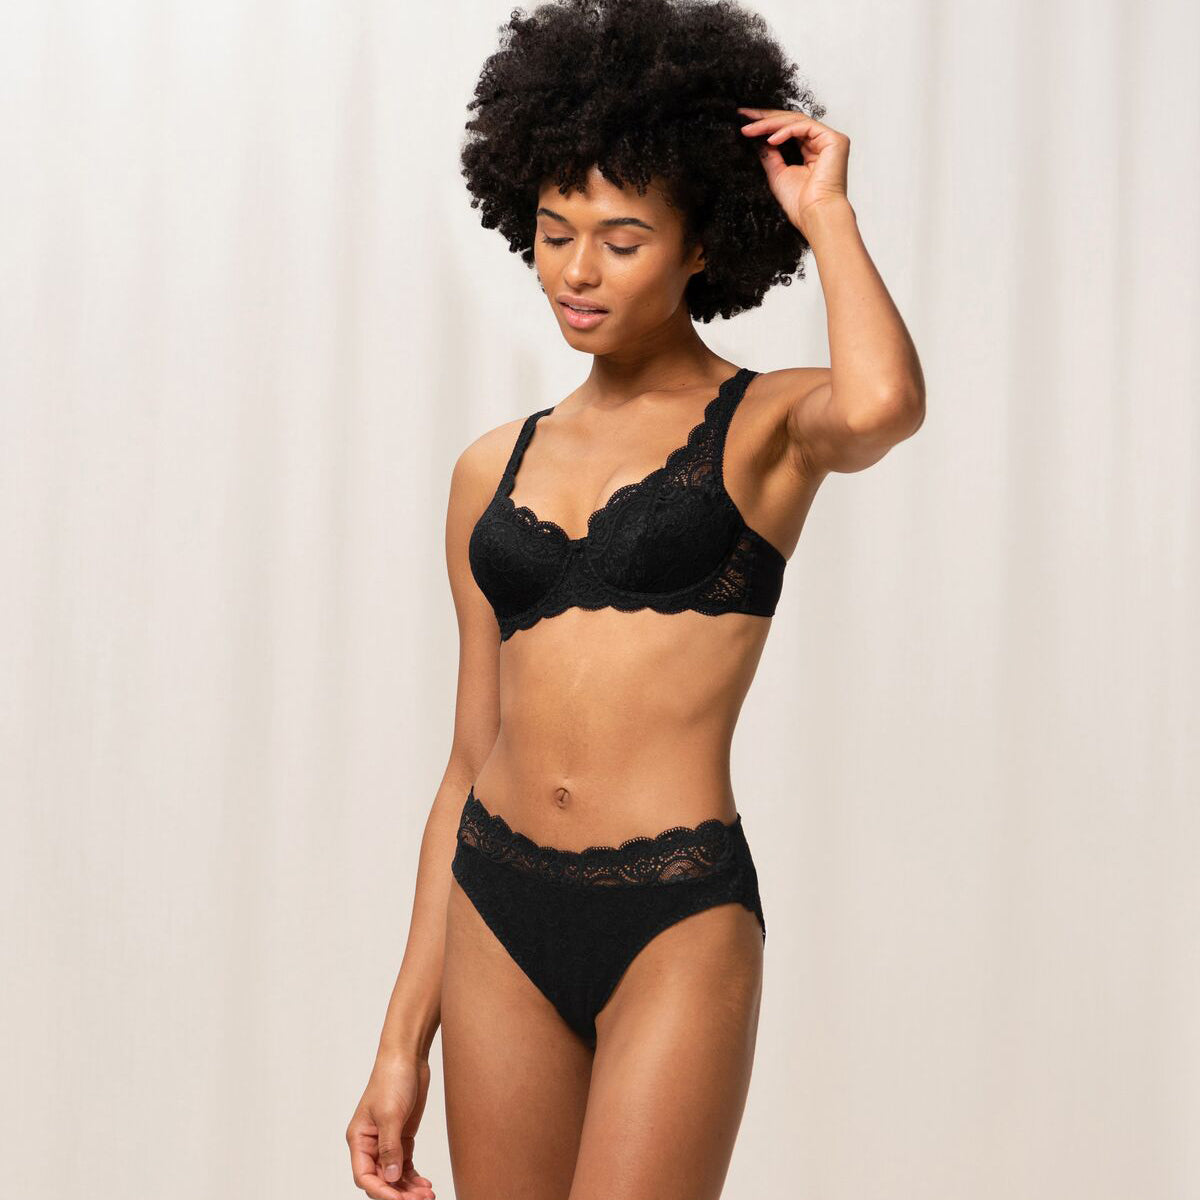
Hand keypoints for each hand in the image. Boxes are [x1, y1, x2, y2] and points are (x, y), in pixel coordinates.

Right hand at [346, 1053, 436, 1199]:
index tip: (400, 1199)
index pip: (365, 1176)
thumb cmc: (391, 1078)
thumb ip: (390, 1147)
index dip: (381, 1192)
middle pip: (381, 1180)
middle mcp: (370, 1144)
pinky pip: (405, 1165)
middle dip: (399, 1193)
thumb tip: (391, 1178)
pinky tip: (425, 1185)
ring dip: (409, 1189)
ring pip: (394, 1176)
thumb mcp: (390, 1114)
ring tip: (427, 1195)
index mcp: (359, 1139)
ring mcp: (387, 1141)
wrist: (408, 1057)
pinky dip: (413, 1177)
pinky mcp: (402, 1137)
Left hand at [736, 106, 850, 234]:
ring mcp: (829, 140)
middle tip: (743, 115)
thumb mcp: (777, 174)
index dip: (766, 123)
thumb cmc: (801, 204)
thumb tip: (758, 139)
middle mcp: (821, 143)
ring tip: (749, 129)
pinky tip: (769, 139)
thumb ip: (770, 154)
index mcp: (811, 151)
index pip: (787, 129)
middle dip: (765, 117)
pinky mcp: (834, 140)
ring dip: (770, 123)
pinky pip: (805, 126)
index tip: (744, 121)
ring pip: (796, 121)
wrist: (815, 215)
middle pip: (791, 121)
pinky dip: (785, 131)